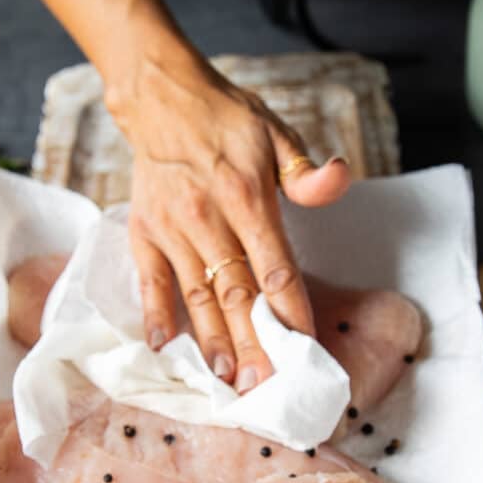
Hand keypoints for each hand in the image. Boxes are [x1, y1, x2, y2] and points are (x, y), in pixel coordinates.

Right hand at [109, 53, 350, 392]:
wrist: (162, 100)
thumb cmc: (227, 121)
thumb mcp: (276, 133)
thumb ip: (306, 172)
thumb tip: (338, 179)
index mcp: (247, 195)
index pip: (275, 266)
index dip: (291, 310)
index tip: (304, 347)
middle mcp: (208, 218)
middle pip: (236, 292)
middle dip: (254, 342)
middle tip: (266, 383)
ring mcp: (172, 230)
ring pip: (197, 296)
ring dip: (212, 341)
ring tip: (228, 378)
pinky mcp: (144, 234)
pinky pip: (150, 281)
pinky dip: (155, 314)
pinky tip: (163, 347)